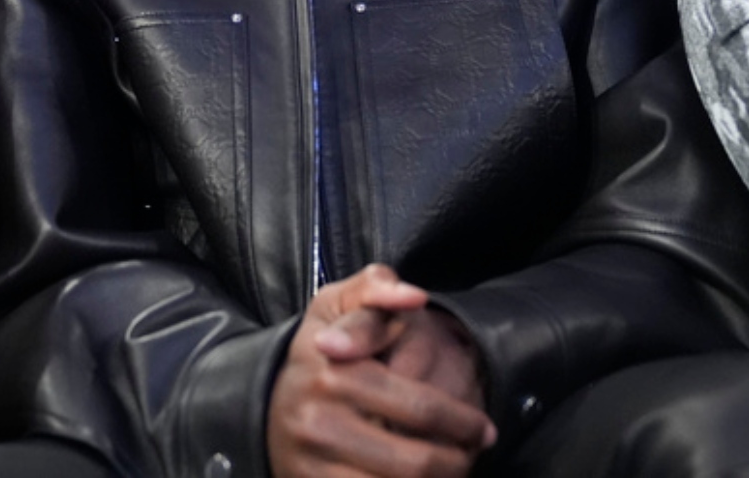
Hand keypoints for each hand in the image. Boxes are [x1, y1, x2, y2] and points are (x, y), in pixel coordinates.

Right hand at [268, 265, 495, 477]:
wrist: (264, 398)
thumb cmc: (319, 348)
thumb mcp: (337, 304)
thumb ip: (376, 288)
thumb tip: (415, 296)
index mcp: (334, 369)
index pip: (420, 407)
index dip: (462, 423)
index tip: (484, 429)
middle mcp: (319, 419)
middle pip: (414, 461)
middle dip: (456, 462)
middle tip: (472, 455)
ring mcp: (312, 459)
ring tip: (452, 470)